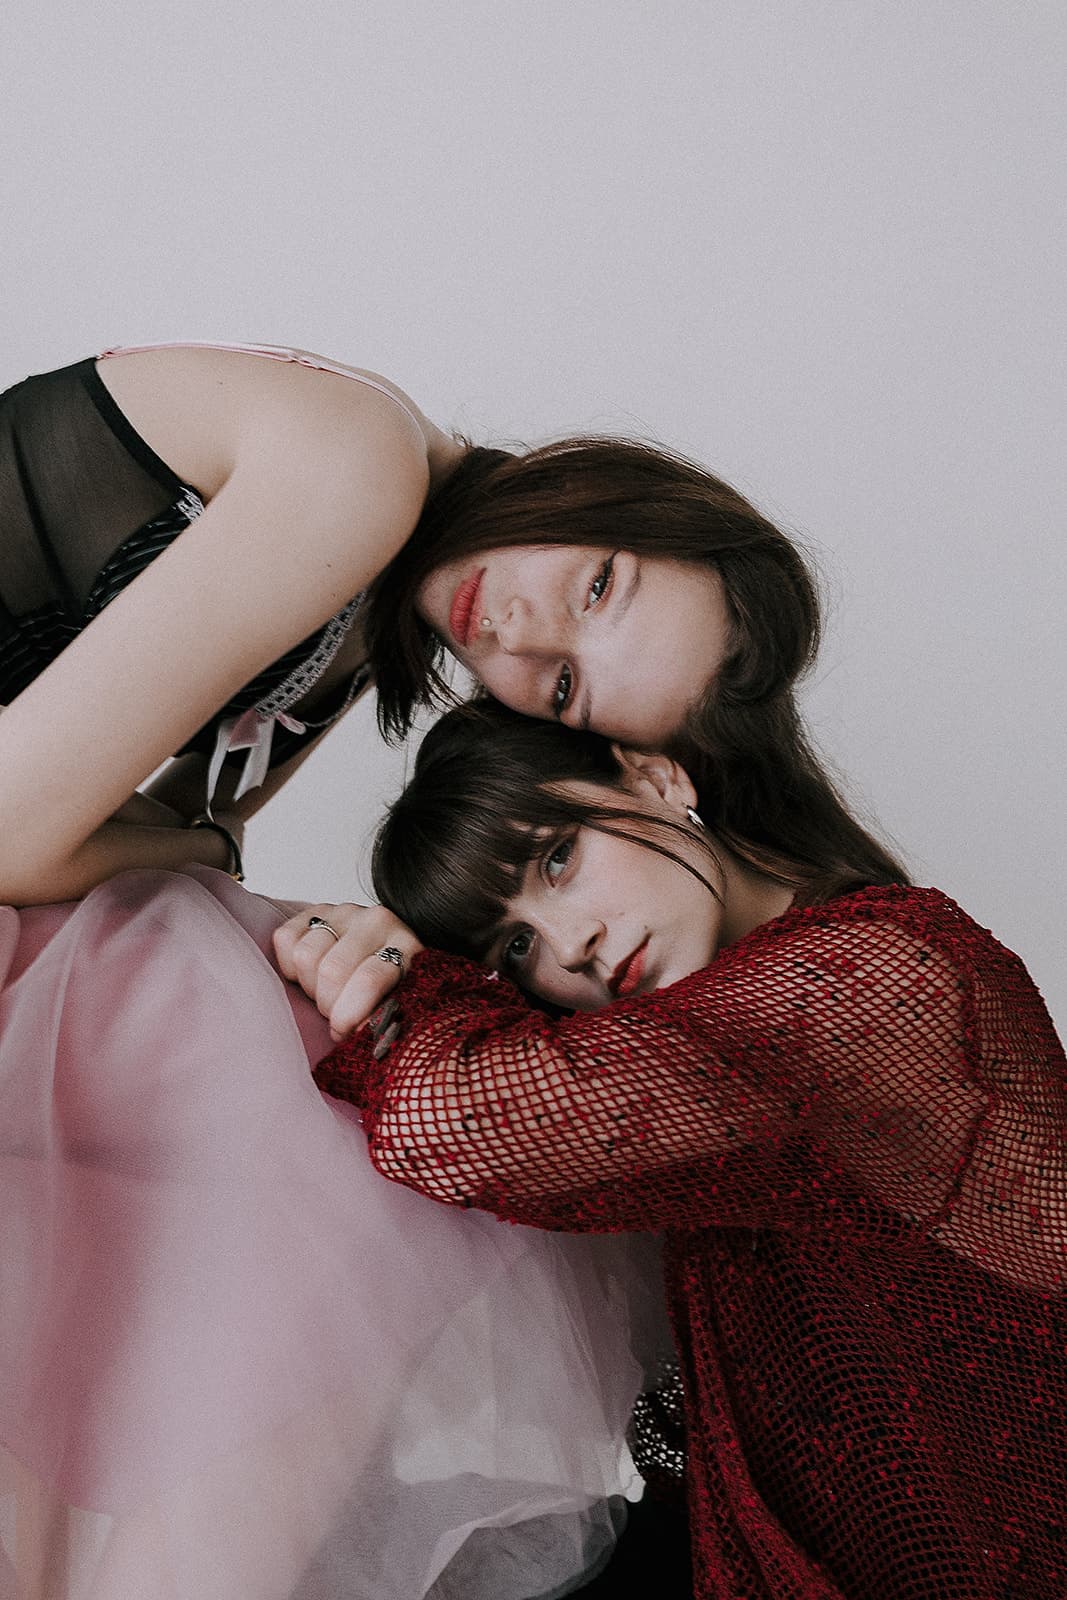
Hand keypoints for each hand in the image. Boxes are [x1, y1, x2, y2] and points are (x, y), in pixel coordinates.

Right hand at [272, 902, 423, 1039]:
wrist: (378, 960)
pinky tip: (308, 974)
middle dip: (327, 1004)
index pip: (369, 980)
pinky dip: (289, 965)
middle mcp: (378, 921)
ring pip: (306, 955)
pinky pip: (285, 939)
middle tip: (333, 1015)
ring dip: (309, 986)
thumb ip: (385, 1021)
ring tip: (323, 994)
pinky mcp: (316, 910)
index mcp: (406, 946)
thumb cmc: (387, 992)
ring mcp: (346, 912)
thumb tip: (365, 1038)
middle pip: (332, 970)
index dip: (349, 1015)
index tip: (344, 1033)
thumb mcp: (396, 1007)